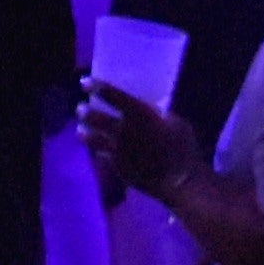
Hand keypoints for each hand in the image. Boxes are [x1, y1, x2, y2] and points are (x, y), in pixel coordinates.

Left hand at [73, 80, 198, 200]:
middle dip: (84, 112)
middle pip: (96, 118)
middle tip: (80, 108)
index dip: (96, 86)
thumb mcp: (175, 121)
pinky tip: (97, 150)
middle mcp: (124, 131)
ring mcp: (119, 152)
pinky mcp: (119, 169)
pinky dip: (98, 151)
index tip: (84, 82)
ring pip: (93, 140)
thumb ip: (158, 114)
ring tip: (80, 130)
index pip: (112, 95)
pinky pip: (103, 157)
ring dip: (84, 133)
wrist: (181, 182)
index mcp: (140, 114)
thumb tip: (149, 108)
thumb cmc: (184, 148)